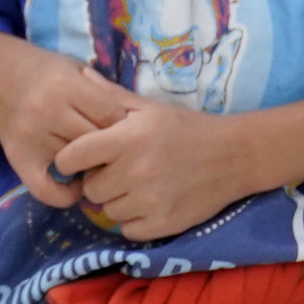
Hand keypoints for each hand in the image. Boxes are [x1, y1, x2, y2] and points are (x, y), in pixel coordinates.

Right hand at [0, 34, 140, 209]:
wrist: (2, 76)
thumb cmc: (49, 73)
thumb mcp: (79, 71)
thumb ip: (104, 94)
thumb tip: (134, 129)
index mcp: (65, 86)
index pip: (110, 115)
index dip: (123, 125)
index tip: (126, 129)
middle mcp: (46, 111)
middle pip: (94, 141)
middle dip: (109, 148)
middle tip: (117, 152)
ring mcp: (30, 137)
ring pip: (75, 165)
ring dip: (90, 168)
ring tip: (97, 163)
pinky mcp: (17, 158)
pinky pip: (45, 189)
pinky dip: (65, 194)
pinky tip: (76, 184)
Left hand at [51, 102, 246, 240]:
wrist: (233, 155)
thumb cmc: (186, 128)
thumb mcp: (149, 108)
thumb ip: (111, 96)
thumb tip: (80, 74)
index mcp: (127, 139)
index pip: (73, 157)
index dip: (70, 160)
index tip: (80, 159)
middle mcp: (135, 171)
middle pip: (90, 189)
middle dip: (100, 180)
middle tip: (119, 171)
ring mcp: (150, 201)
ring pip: (108, 211)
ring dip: (117, 201)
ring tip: (137, 185)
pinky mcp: (163, 224)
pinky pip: (127, 229)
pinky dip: (134, 219)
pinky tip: (149, 202)